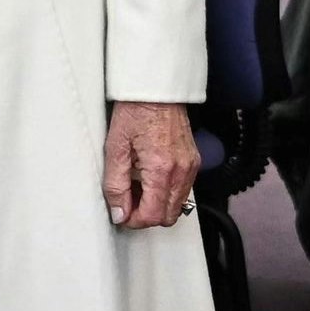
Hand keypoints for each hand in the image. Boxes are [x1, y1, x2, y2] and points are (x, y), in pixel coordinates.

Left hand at [106, 101, 199, 228]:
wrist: (156, 89)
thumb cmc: (135, 111)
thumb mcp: (115, 148)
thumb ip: (115, 185)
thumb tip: (119, 212)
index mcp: (162, 169)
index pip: (153, 215)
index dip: (134, 220)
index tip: (121, 213)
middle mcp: (182, 170)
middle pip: (168, 216)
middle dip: (146, 215)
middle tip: (127, 202)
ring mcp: (191, 166)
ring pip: (177, 205)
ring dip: (156, 205)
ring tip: (136, 187)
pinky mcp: (194, 161)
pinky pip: (182, 190)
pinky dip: (166, 193)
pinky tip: (149, 179)